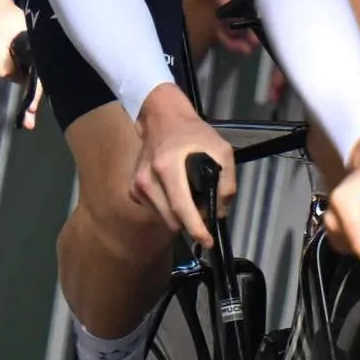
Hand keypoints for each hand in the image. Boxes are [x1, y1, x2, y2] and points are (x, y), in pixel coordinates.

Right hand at [127, 86, 237, 244]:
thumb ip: (226, 182)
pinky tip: (174, 191)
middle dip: (191, 222)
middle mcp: (148, 179)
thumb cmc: (191, 132)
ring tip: (189, 196)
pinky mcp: (133, 190)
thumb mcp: (220, 149)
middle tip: (203, 211)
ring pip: (164, 219)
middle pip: (172, 220)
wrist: (161, 118)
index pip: (181, 207)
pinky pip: (155, 211)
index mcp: (167, 167)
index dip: (196, 228)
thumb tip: (218, 211)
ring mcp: (137, 185)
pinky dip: (167, 208)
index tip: (207, 241)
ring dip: (178, 216)